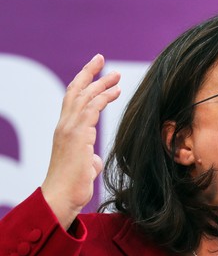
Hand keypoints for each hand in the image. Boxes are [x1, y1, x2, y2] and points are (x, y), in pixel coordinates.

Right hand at [41, 54, 120, 229]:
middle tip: (102, 60)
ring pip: (84, 96)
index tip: (95, 70)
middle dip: (89, 73)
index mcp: (64, 130)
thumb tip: (93, 158)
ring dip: (101, 83)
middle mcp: (64, 125)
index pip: (71, 99)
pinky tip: (115, 92)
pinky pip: (91, 109)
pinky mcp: (77, 135)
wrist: (63, 196)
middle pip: (75, 91)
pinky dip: (103, 97)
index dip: (82, 83)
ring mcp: (69, 129)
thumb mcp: (83, 166)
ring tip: (116, 75)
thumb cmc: (73, 185)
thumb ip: (87, 157)